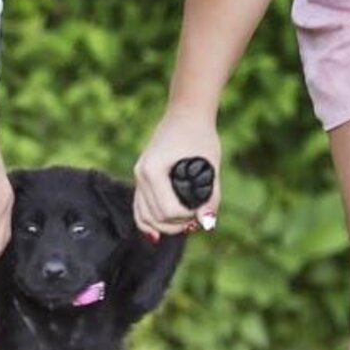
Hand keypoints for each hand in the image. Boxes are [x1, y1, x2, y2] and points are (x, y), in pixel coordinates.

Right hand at [134, 108, 220, 238]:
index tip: (202, 214)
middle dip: (176, 225)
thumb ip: (211, 196)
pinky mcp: (141, 178)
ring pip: (143, 216)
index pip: (168, 210)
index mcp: (154, 170)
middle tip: (196, 222)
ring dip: (163, 227)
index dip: (187, 218)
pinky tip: (158, 235)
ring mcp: (138, 176)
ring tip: (184, 225)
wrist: (186, 114)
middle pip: (155, 217)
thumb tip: (207, 224)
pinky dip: (148, 223)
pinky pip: (139, 208)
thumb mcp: (210, 166)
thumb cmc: (201, 136)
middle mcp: (141, 174)